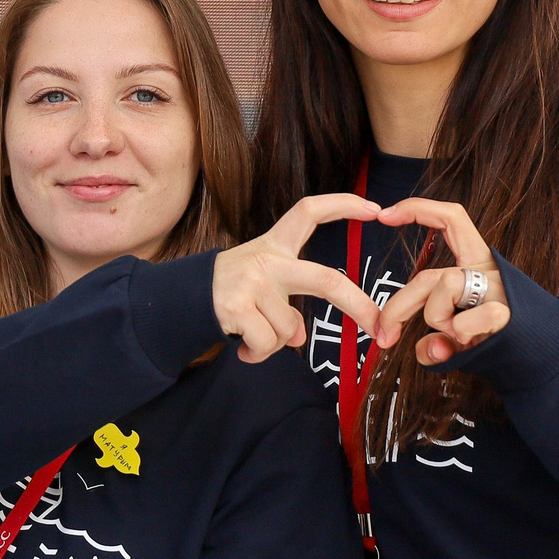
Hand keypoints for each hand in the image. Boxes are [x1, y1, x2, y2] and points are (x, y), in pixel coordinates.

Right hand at [212, 194, 385, 363]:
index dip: (343, 205)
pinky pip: (267, 343)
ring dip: (273, 343)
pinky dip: (258, 353)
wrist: (179, 299)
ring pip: (288, 330)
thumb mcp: (261, 284)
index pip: (310, 212)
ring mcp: (251, 282)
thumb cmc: (230, 291)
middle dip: (358, 305)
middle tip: (378, 327)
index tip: (375, 207)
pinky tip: (242, 347)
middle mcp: (266, 259)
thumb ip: (287, 305)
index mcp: (275, 246)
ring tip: (250, 335)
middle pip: (326, 280)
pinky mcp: (236, 307)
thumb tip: (296, 338)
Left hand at [372, 197, 507, 364]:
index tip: (386, 214)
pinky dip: (459, 335)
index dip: (419, 209)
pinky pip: (463, 321)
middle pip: (428, 275)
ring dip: (438, 320)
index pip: (451, 220)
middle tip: (385, 336)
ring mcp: (499, 287)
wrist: (547, 355)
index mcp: (478, 262)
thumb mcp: (458, 337)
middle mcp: (488, 268)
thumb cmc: (497, 340)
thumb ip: (436, 344)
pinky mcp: (505, 311)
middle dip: (398, 307)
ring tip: (459, 336)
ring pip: (443, 288)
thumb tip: (430, 350)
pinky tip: (473, 340)